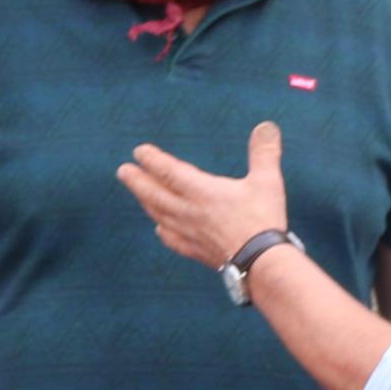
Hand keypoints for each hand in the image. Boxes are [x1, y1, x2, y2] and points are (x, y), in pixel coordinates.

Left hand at [118, 120, 289, 272]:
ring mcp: (190, 234)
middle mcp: (189, 212)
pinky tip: (159, 229)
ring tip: (138, 193)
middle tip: (123, 171)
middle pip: (155, 194)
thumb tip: (266, 126)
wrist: (261, 263)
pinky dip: (163, 231)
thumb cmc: (262, 220)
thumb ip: (264, 152)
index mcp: (201, 192)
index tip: (139, 151)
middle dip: (137, 181)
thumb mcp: (267, 181)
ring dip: (146, 202)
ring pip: (160, 215)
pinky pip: (172, 240)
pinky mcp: (196, 252)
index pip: (169, 172)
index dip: (153, 160)